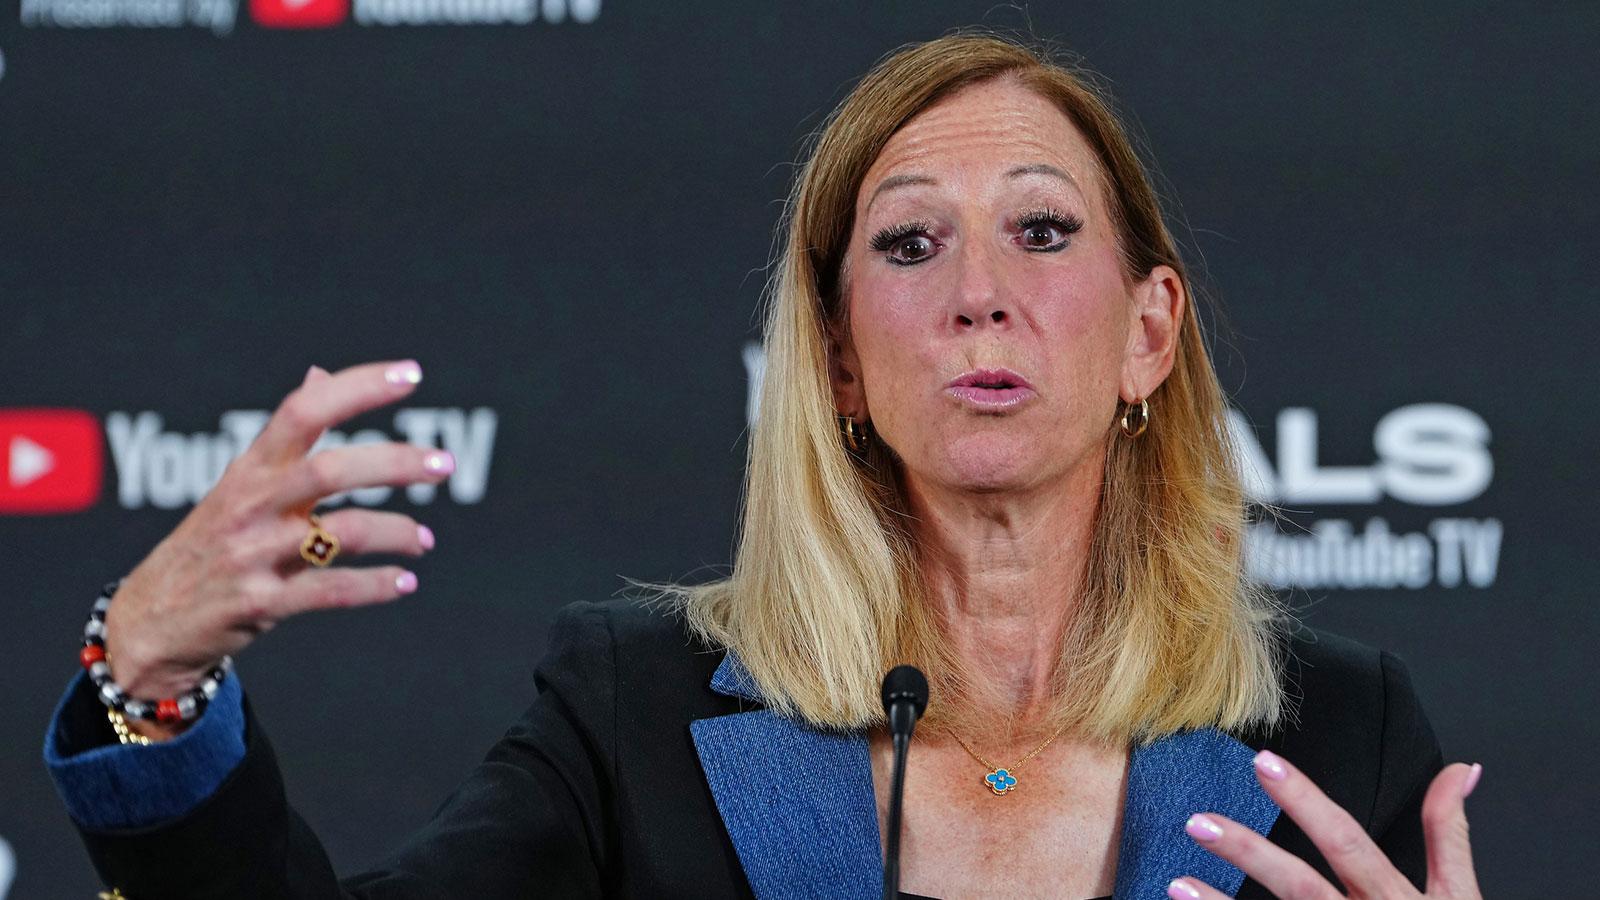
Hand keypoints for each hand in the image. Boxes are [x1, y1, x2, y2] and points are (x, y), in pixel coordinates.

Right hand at [102, 360, 451, 738]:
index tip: (410, 374)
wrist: (152, 620)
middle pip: (329, 471)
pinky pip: (332, 591)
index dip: (358, 388)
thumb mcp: (240, 482)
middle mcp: (250, 505)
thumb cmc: (212, 541)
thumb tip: (319, 374)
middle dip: (394, 463)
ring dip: (396, 532)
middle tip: (445, 464)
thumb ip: (286, 435)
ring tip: (424, 539)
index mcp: (250, 467)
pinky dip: (377, 585)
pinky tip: (405, 580)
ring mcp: (253, 555)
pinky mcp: (260, 604)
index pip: (303, 412)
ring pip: (341, 534)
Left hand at [1169, 750, 1481, 899]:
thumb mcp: (1461, 897)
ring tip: (1177, 883)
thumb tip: (1459, 770)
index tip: (1264, 763)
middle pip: (1301, 887)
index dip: (1306, 801)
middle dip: (1250, 853)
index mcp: (1394, 899)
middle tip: (1198, 822)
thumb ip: (1450, 834)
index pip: (1346, 840)